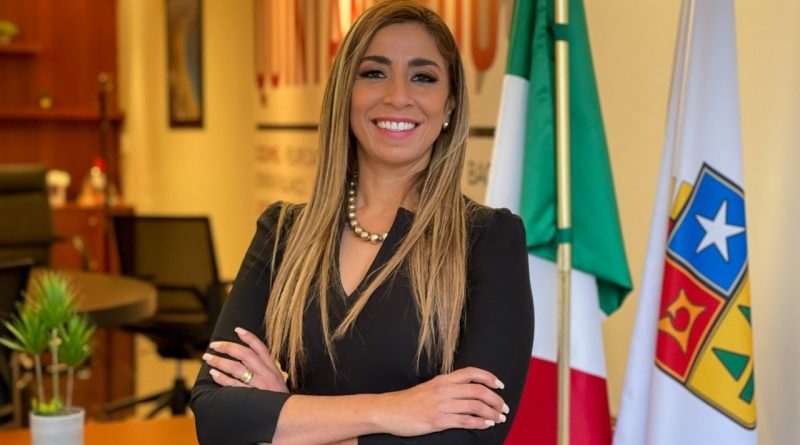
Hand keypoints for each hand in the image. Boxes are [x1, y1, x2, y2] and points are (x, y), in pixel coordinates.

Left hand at [202, 327, 288, 392]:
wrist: (289, 415)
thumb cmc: (280, 399)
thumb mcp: (278, 380)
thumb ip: (267, 370)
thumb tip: (251, 359)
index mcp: (273, 368)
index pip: (260, 348)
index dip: (248, 337)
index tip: (237, 330)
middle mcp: (266, 373)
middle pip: (245, 354)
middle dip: (228, 347)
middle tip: (214, 345)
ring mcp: (259, 385)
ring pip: (237, 368)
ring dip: (220, 361)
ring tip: (208, 358)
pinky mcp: (252, 396)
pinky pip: (234, 385)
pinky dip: (222, 378)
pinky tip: (214, 374)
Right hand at [375, 367, 509, 435]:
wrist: (389, 411)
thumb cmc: (409, 402)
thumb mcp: (429, 387)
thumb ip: (447, 387)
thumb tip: (466, 391)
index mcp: (443, 380)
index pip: (471, 373)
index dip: (489, 377)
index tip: (500, 385)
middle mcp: (444, 390)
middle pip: (478, 391)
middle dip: (496, 399)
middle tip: (504, 407)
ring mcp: (442, 405)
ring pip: (475, 406)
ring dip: (492, 413)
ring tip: (499, 418)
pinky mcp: (438, 420)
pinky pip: (465, 421)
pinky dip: (479, 423)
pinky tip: (487, 425)